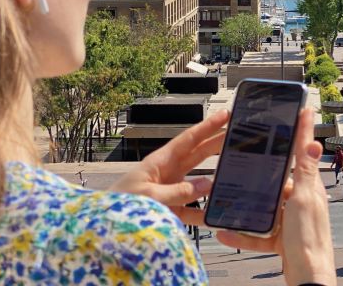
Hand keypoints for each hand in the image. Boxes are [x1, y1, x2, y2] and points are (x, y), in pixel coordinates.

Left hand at [108, 109, 227, 225]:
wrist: (102, 227)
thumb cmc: (118, 205)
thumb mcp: (149, 196)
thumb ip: (178, 192)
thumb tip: (207, 184)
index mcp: (161, 161)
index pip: (189, 139)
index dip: (208, 126)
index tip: (225, 115)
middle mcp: (168, 173)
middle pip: (199, 155)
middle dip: (218, 145)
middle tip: (240, 136)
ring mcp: (171, 191)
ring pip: (200, 183)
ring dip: (216, 181)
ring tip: (236, 176)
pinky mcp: (171, 211)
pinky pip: (193, 210)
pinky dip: (205, 213)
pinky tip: (218, 215)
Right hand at [216, 108, 335, 285]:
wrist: (308, 280)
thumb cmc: (309, 241)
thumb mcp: (304, 200)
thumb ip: (305, 172)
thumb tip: (313, 140)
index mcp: (310, 189)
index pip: (303, 153)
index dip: (301, 131)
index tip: (300, 110)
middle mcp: (301, 202)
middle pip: (279, 181)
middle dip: (261, 172)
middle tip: (245, 155)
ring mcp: (291, 221)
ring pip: (265, 207)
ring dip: (247, 205)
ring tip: (228, 197)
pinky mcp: (281, 240)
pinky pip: (258, 233)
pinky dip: (243, 233)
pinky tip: (225, 231)